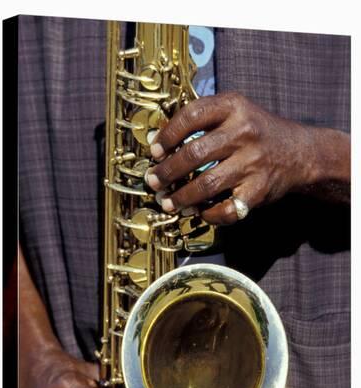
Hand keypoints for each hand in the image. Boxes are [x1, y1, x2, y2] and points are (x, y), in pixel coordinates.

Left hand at [146, 92, 349, 222]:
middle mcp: (244, 132)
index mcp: (234, 107)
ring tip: (168, 203)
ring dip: (181, 198)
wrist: (299, 153)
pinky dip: (209, 214)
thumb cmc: (256, 132)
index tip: (154, 151)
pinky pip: (226, 208)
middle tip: (154, 182)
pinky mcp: (259, 190)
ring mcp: (253, 163)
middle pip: (194, 154)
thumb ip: (202, 120)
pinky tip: (199, 212)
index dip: (168, 135)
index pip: (192, 116)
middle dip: (167, 172)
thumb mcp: (235, 112)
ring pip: (206, 184)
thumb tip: (158, 143)